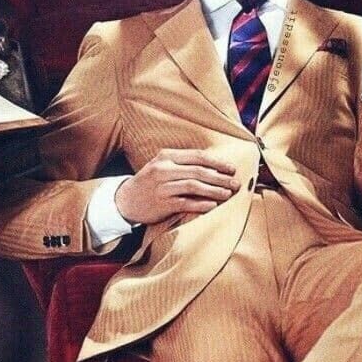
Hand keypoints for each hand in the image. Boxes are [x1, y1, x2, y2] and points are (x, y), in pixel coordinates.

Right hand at [115, 148, 239, 224]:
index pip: (197, 156)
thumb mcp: (162, 166)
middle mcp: (163, 169)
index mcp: (166, 156)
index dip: (217, 162)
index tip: (232, 169)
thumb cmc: (150, 182)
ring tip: (227, 194)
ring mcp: (162, 186)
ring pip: (194, 186)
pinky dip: (201, 204)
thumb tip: (214, 167)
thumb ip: (184, 164)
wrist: (126, 200)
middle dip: (220, 177)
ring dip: (214, 190)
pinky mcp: (162, 203)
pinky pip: (186, 203)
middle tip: (235, 183)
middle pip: (198, 171)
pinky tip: (212, 206)